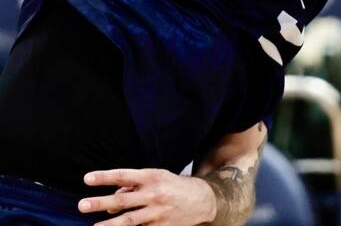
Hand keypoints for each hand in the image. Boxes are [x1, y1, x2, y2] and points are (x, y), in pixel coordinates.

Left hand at [78, 168, 214, 225]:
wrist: (203, 199)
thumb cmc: (173, 186)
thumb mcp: (156, 178)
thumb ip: (132, 187)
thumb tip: (110, 206)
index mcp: (151, 177)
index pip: (123, 175)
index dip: (105, 177)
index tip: (87, 179)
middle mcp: (154, 193)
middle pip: (123, 199)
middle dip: (101, 202)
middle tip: (82, 205)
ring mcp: (157, 212)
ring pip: (129, 220)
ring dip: (109, 224)